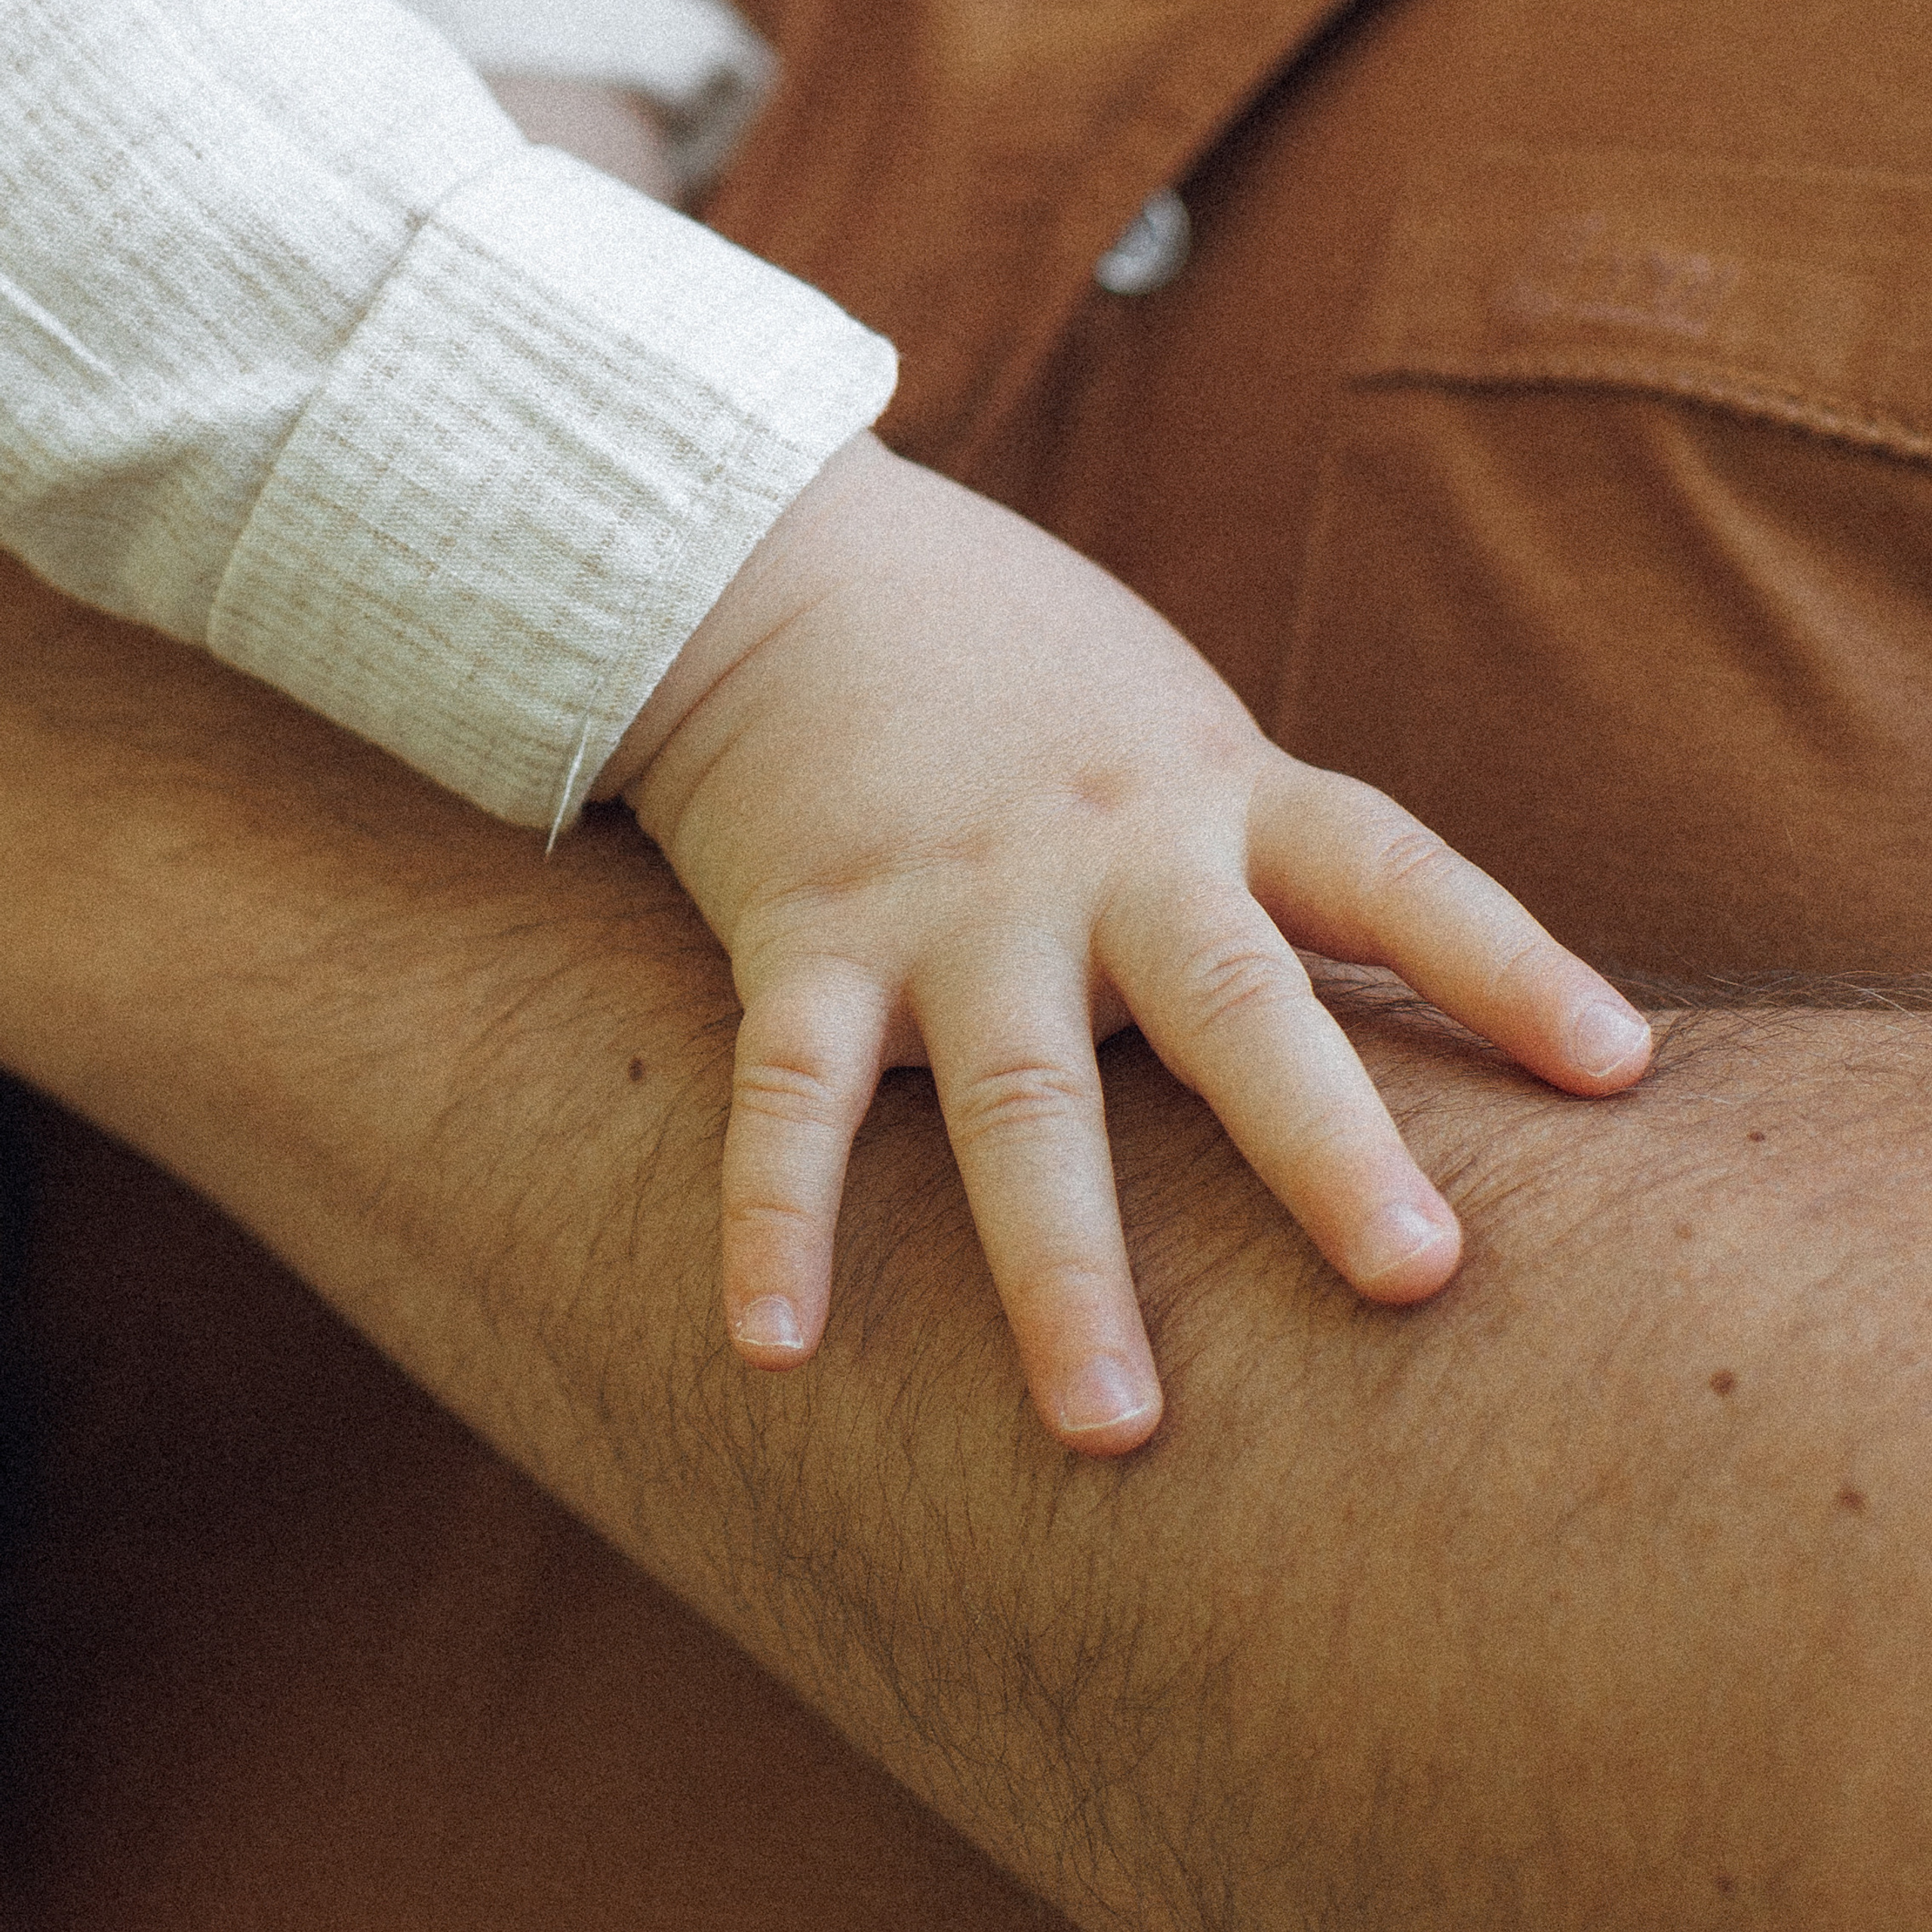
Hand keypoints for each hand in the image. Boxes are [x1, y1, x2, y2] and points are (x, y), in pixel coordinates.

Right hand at [604, 434, 1652, 1454]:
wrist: (796, 568)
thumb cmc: (1026, 677)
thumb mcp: (1178, 731)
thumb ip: (1272, 852)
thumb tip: (1408, 990)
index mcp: (1216, 792)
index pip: (1386, 868)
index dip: (1504, 961)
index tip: (1616, 1069)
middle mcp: (1100, 852)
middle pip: (1230, 999)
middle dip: (1319, 1140)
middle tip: (1414, 1277)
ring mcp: (953, 902)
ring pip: (1021, 1094)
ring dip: (1064, 1267)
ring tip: (1112, 1428)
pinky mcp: (808, 938)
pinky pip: (794, 1096)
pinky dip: (778, 1219)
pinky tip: (777, 1348)